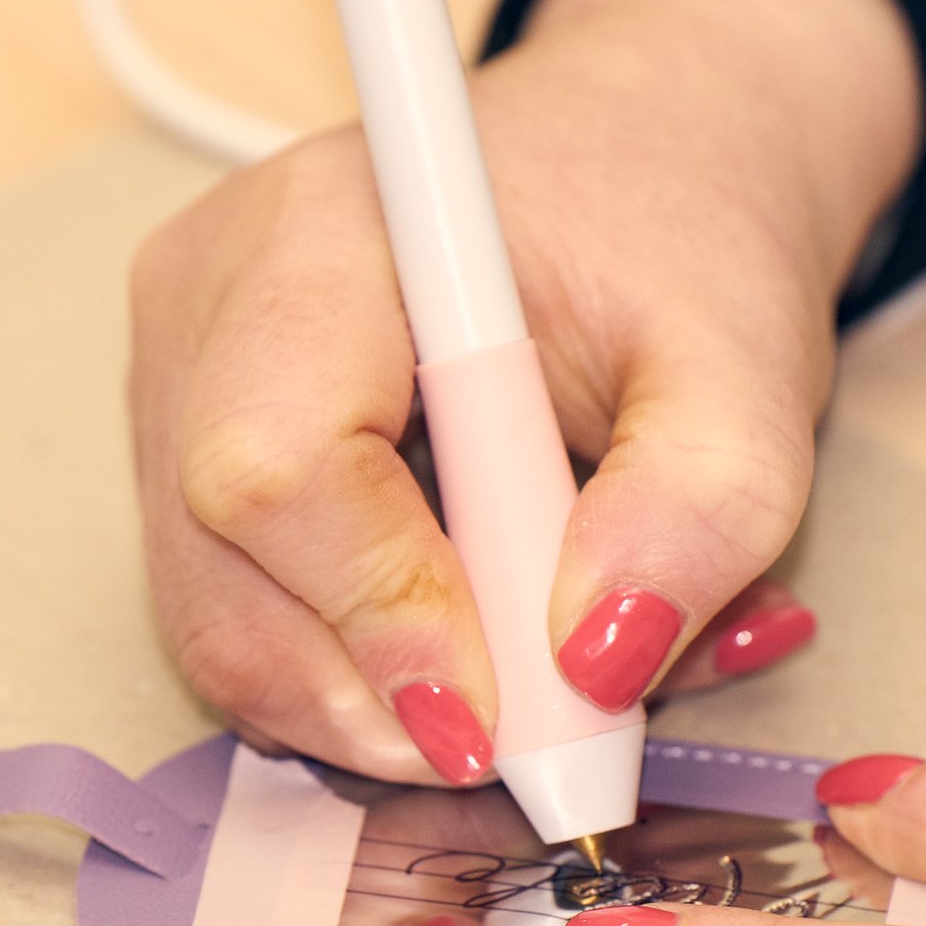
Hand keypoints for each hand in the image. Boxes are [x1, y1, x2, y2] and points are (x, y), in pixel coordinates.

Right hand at [128, 0, 917, 783]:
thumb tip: (598, 666)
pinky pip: (243, 625)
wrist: (636, 172)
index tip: (496, 718)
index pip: (277, 462)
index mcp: (320, 234)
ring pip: (223, 627)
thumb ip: (702, 509)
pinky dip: (359, 686)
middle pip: (222, 574)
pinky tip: (469, 653)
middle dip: (375, 703)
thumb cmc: (675, 241)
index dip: (378, 613)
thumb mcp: (748, 368)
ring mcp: (177, 387)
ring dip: (373, 710)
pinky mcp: (193, 463)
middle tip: (527, 752)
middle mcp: (208, 305)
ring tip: (524, 693)